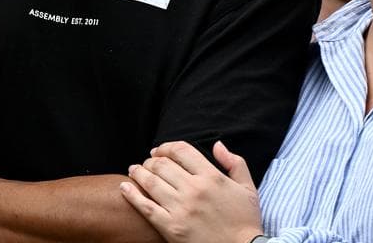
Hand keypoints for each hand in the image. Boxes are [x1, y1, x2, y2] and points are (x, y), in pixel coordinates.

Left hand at [120, 141, 262, 242]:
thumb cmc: (246, 222)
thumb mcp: (248, 188)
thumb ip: (234, 163)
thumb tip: (217, 145)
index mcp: (212, 177)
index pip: (181, 151)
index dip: (166, 147)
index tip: (159, 151)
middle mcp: (194, 189)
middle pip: (162, 164)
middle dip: (150, 160)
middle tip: (146, 163)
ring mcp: (181, 209)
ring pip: (150, 181)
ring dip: (138, 172)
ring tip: (133, 171)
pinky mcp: (171, 228)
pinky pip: (145, 206)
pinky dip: (131, 194)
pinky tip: (124, 187)